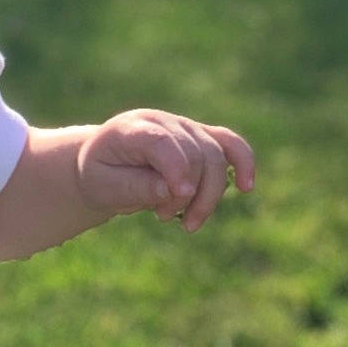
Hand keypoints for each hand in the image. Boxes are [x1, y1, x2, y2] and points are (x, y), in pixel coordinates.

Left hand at [77, 110, 255, 230]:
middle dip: (188, 195)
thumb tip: (169, 190)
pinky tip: (247, 187)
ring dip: (209, 195)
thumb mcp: (103, 187)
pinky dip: (243, 163)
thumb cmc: (100, 176)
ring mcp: (185, 128)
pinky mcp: (201, 138)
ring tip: (189, 224)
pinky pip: (230, 145)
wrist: (103, 166)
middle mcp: (163, 122)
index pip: (162, 143)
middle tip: (164, 218)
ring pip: (216, 157)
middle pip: (195, 155)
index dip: (176, 168)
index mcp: (132, 128)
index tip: (180, 197)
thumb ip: (133, 186)